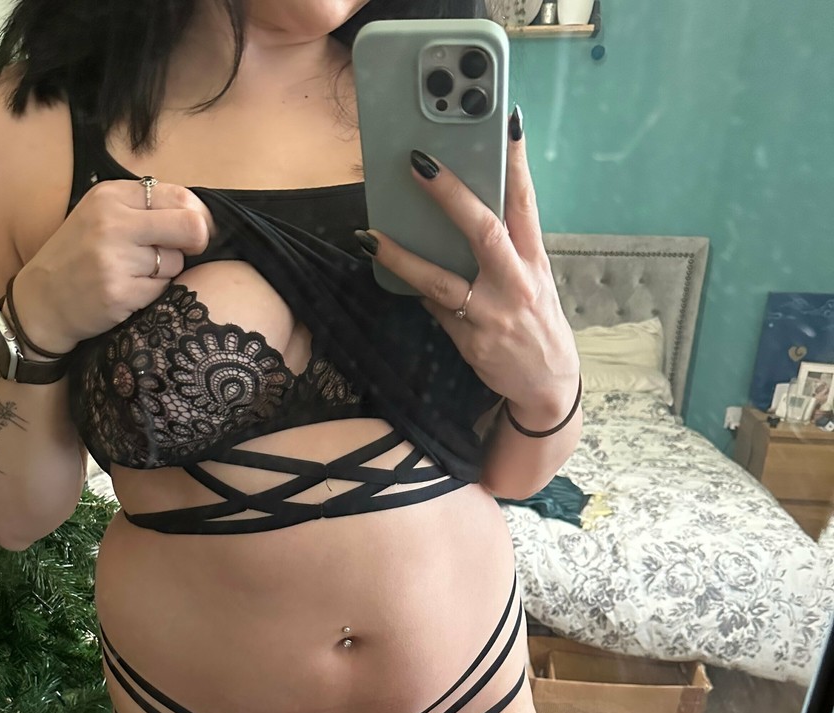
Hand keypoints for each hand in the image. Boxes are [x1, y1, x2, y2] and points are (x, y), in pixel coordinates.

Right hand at [12, 179, 214, 354]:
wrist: (41, 299)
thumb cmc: (79, 256)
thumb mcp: (102, 216)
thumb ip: (145, 209)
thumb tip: (200, 216)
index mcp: (112, 196)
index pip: (181, 197)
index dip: (199, 218)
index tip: (196, 233)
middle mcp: (112, 222)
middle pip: (189, 227)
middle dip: (195, 244)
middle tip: (179, 254)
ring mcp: (114, 258)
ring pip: (175, 262)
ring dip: (165, 272)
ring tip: (135, 274)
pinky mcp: (118, 292)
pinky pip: (161, 290)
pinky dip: (152, 293)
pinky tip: (128, 291)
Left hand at [356, 110, 579, 428]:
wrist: (546, 384)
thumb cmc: (534, 322)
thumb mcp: (533, 279)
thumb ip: (505, 249)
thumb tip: (460, 214)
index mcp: (534, 259)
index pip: (526, 202)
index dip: (517, 162)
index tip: (508, 122)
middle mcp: (516, 282)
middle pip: (484, 230)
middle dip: (451, 194)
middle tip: (419, 163)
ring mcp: (492, 313)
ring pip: (441, 280)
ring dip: (403, 256)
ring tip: (371, 235)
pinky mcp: (472, 341)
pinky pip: (434, 310)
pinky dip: (415, 291)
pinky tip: (392, 273)